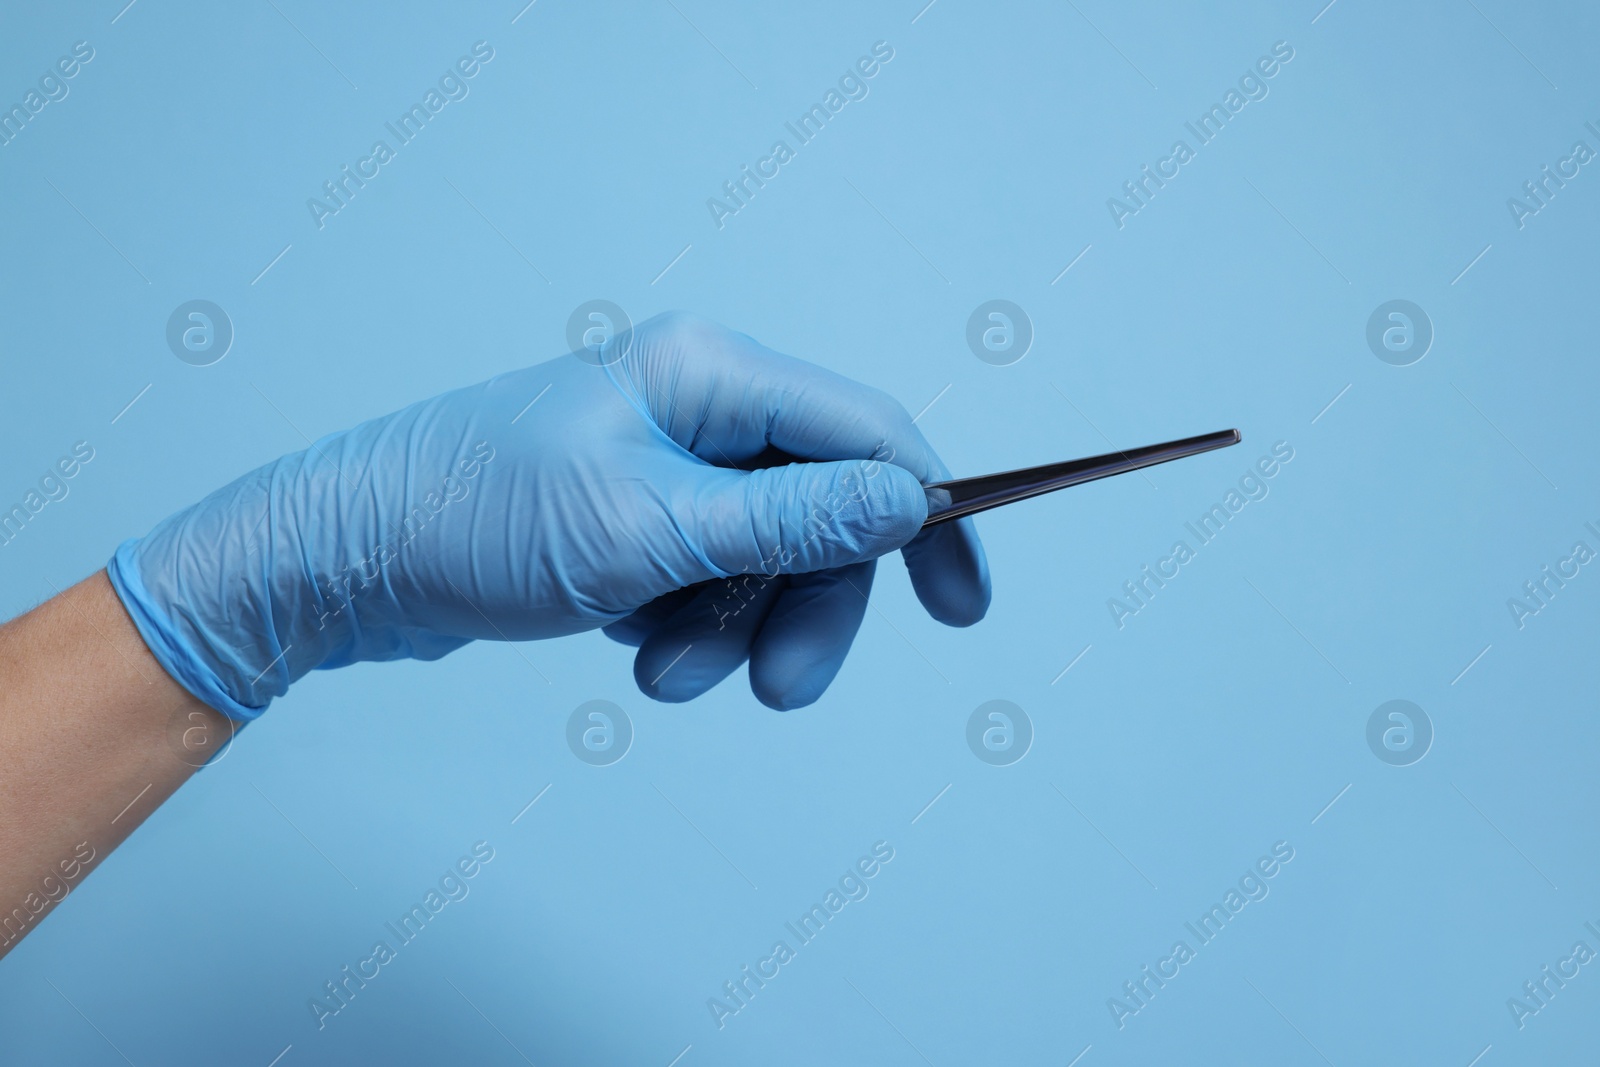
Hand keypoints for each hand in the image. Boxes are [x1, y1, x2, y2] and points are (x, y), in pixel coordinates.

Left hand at [109, 312, 989, 715]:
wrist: (343, 557)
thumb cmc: (473, 518)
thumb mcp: (649, 530)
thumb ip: (790, 519)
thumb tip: (909, 499)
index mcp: (710, 373)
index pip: (867, 434)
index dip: (927, 517)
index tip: (960, 606)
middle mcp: (696, 404)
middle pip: (821, 511)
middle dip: (805, 607)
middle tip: (779, 690)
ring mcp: (663, 460)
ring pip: (763, 557)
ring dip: (732, 629)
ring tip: (661, 672)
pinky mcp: (633, 512)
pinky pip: (706, 576)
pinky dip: (684, 623)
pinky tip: (625, 640)